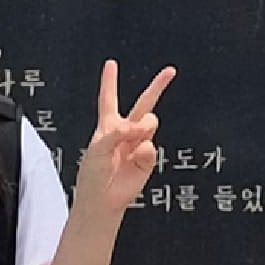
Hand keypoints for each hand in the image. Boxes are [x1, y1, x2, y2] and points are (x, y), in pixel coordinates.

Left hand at [77, 59, 174, 222]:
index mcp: (107, 126)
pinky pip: (151, 146)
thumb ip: (118, 133)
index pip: (108, 99)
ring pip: (150, 121)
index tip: (111, 64)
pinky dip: (143, 150)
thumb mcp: (98, 148)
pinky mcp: (148, 158)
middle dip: (157, 86)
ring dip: (143, 125)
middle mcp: (125, 132)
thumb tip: (141, 129)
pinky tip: (133, 159)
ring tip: (134, 137)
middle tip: (170, 71)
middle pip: (143, 103)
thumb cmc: (93, 176)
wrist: (102, 201)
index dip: (109, 81)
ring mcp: (139, 144)